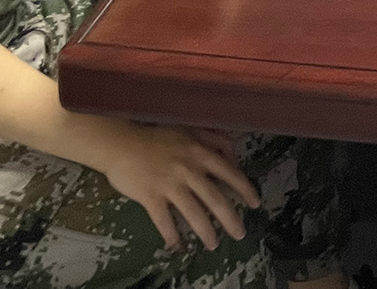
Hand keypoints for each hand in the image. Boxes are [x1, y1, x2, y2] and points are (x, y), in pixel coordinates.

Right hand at [94, 121, 259, 251]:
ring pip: (193, 212)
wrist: (121, 144)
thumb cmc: (157, 138)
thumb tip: (233, 156)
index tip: (254, 203)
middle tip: (240, 233)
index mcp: (200, 153)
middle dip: (230, 218)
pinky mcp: (150, 196)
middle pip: (215, 198)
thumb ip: (214, 140)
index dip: (245, 189)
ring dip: (205, 231)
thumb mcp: (190, 131)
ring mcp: (169, 184)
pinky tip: (177, 245)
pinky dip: (171, 234)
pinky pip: (164, 220)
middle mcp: (189, 169)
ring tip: (213, 244)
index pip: (230, 173)